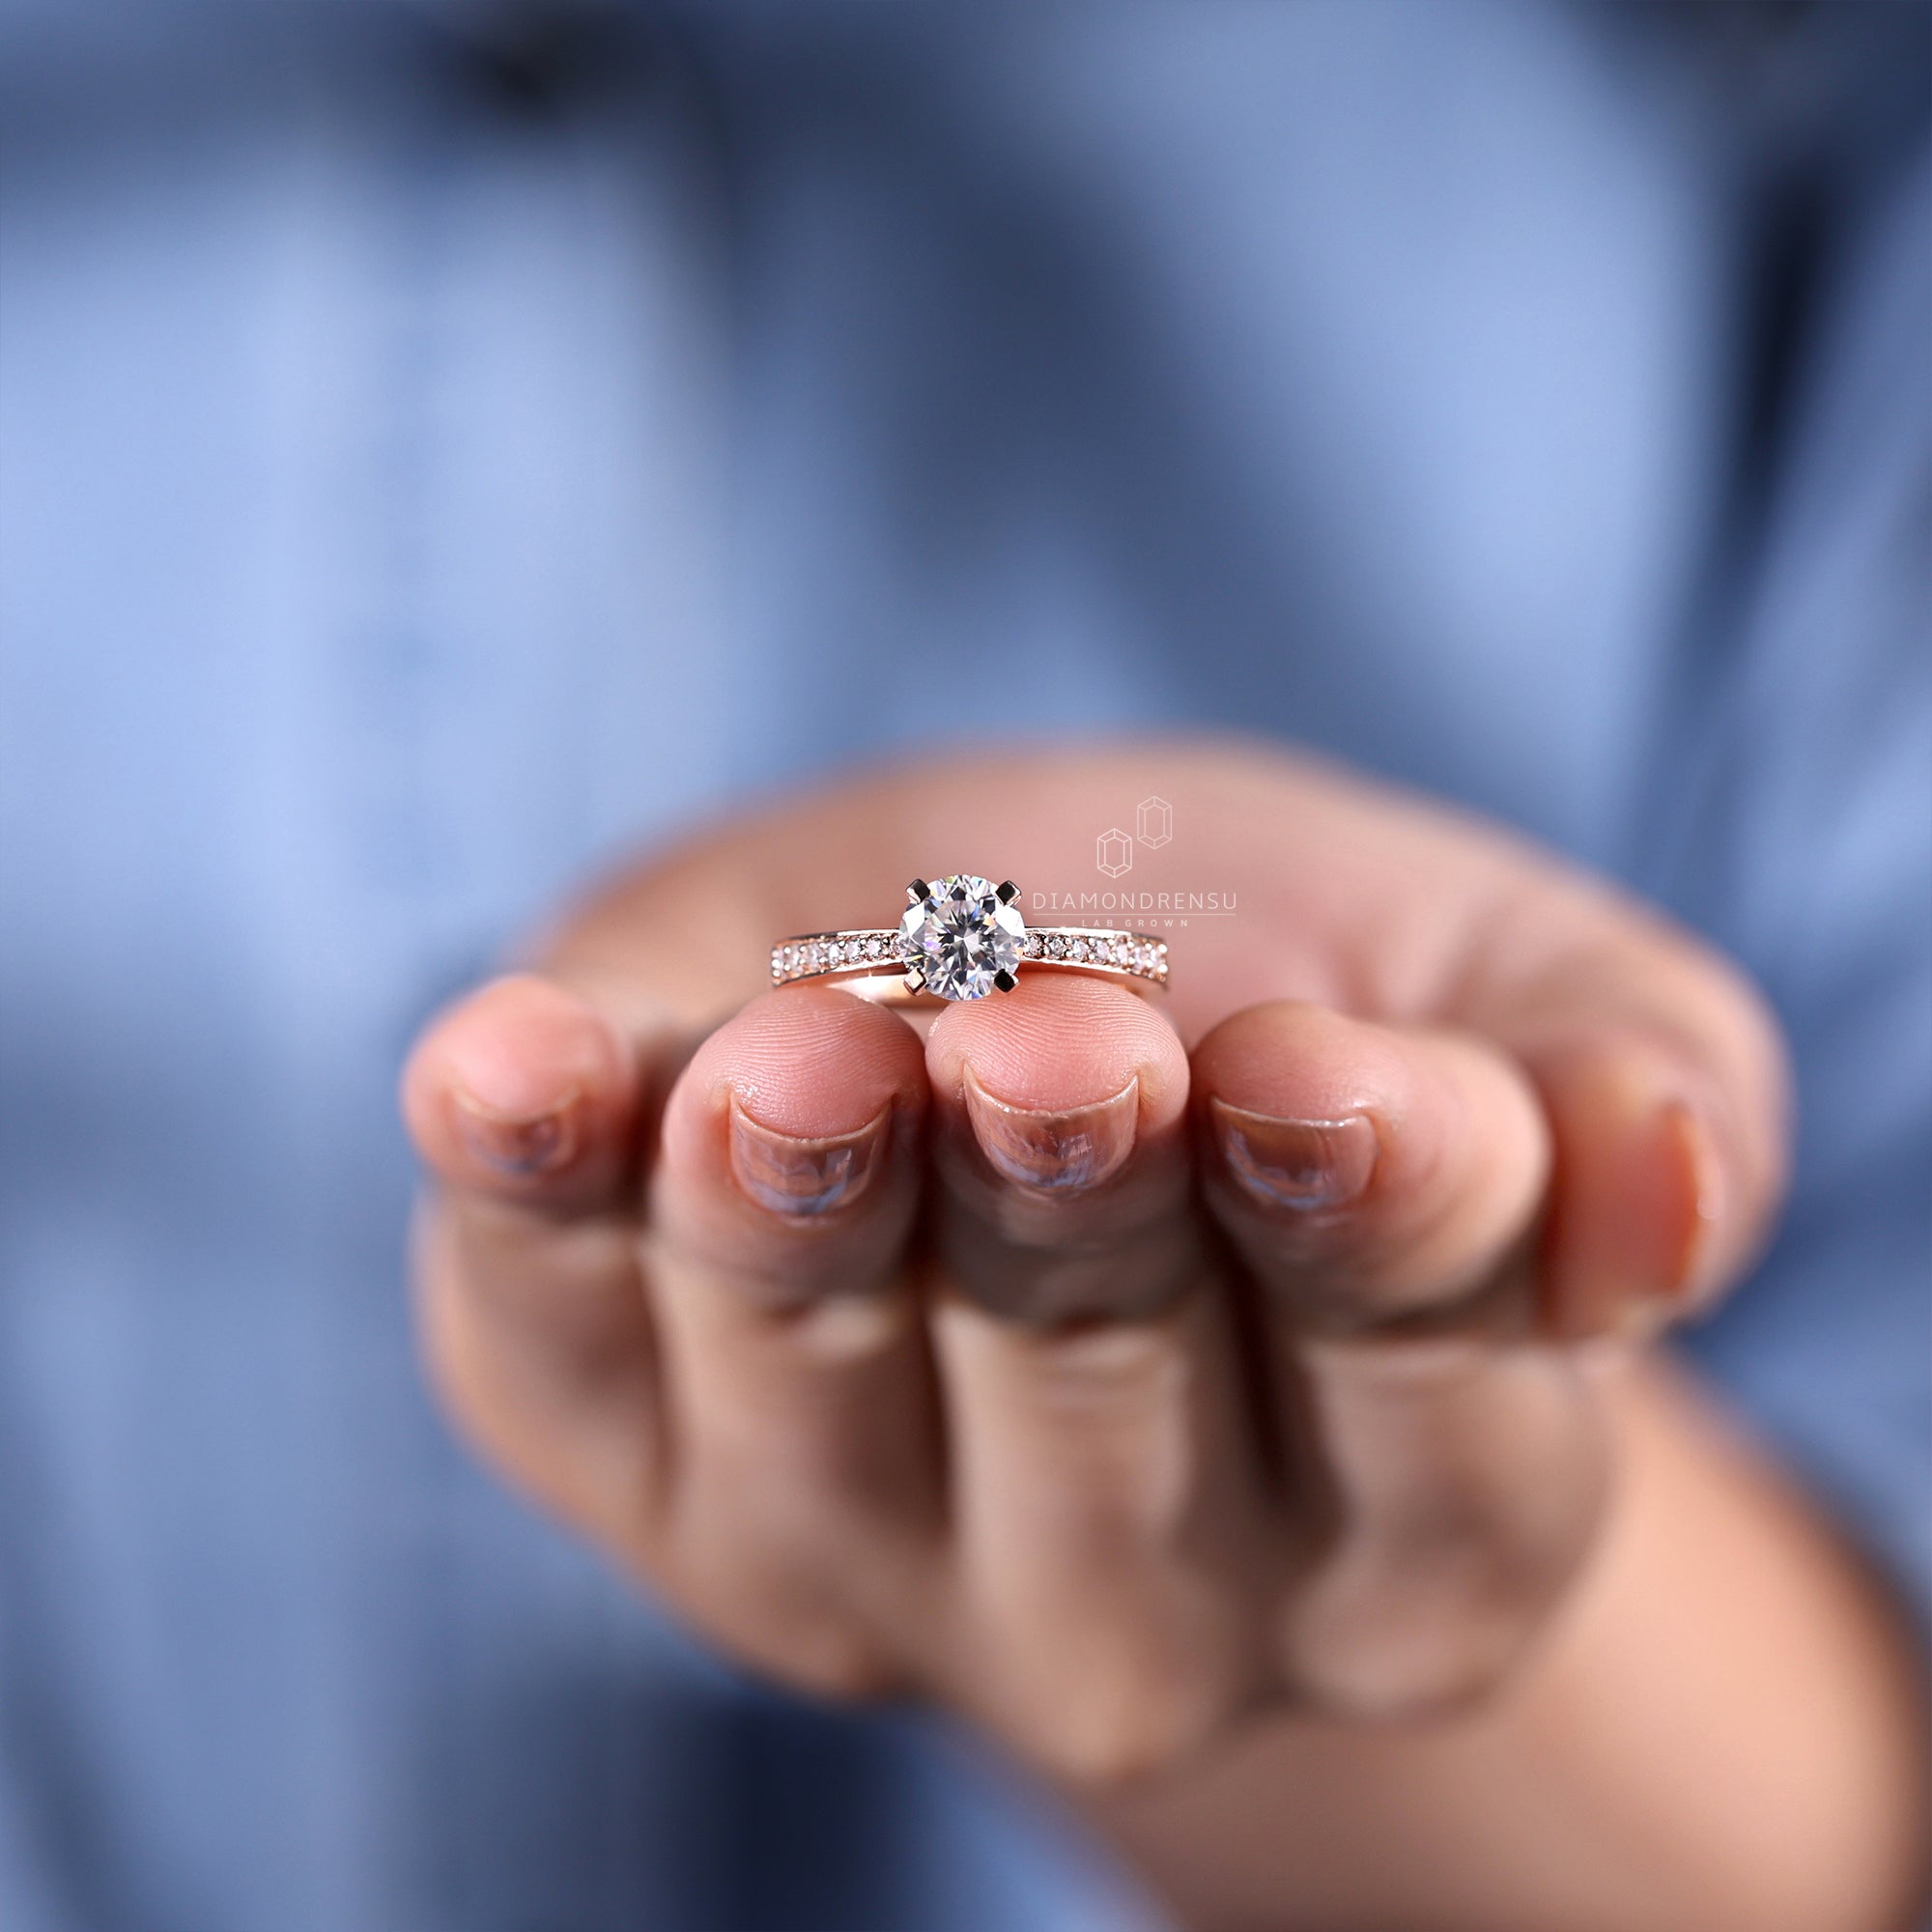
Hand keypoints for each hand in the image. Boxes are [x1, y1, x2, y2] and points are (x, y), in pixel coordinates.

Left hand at [399, 741, 1789, 1779]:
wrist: (1034, 975)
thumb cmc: (1302, 990)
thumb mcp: (1522, 1002)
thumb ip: (1635, 1103)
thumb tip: (1652, 1172)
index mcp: (1407, 1520)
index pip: (1435, 1426)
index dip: (1390, 1239)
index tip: (1336, 1079)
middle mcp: (1127, 1595)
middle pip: (1099, 1427)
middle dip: (1071, 1224)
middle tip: (1053, 1049)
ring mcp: (852, 1542)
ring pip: (817, 1410)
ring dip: (803, 1230)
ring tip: (797, 1067)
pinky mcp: (628, 1438)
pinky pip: (559, 1336)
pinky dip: (528, 1201)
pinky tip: (503, 1074)